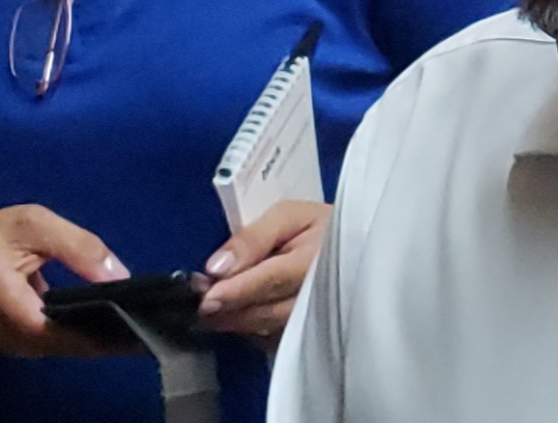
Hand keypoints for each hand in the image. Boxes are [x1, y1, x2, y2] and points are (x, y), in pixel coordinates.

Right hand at [0, 204, 128, 357]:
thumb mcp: (33, 223)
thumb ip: (77, 246)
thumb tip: (119, 275)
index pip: (43, 323)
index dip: (83, 327)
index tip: (124, 320)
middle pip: (55, 343)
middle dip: (98, 338)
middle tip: (141, 326)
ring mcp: (6, 341)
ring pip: (56, 350)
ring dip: (93, 342)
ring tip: (133, 328)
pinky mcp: (16, 344)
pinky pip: (52, 347)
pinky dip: (79, 340)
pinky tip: (109, 330)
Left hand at [200, 200, 329, 348]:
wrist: (357, 247)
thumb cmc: (319, 227)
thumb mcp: (288, 215)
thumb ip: (252, 238)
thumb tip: (216, 267)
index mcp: (314, 260)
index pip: (271, 280)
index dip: (237, 292)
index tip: (207, 300)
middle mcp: (320, 294)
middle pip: (268, 312)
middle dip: (231, 312)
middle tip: (200, 308)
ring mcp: (318, 319)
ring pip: (270, 330)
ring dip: (238, 324)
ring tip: (212, 315)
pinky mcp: (313, 333)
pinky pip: (276, 341)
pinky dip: (252, 333)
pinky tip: (239, 320)